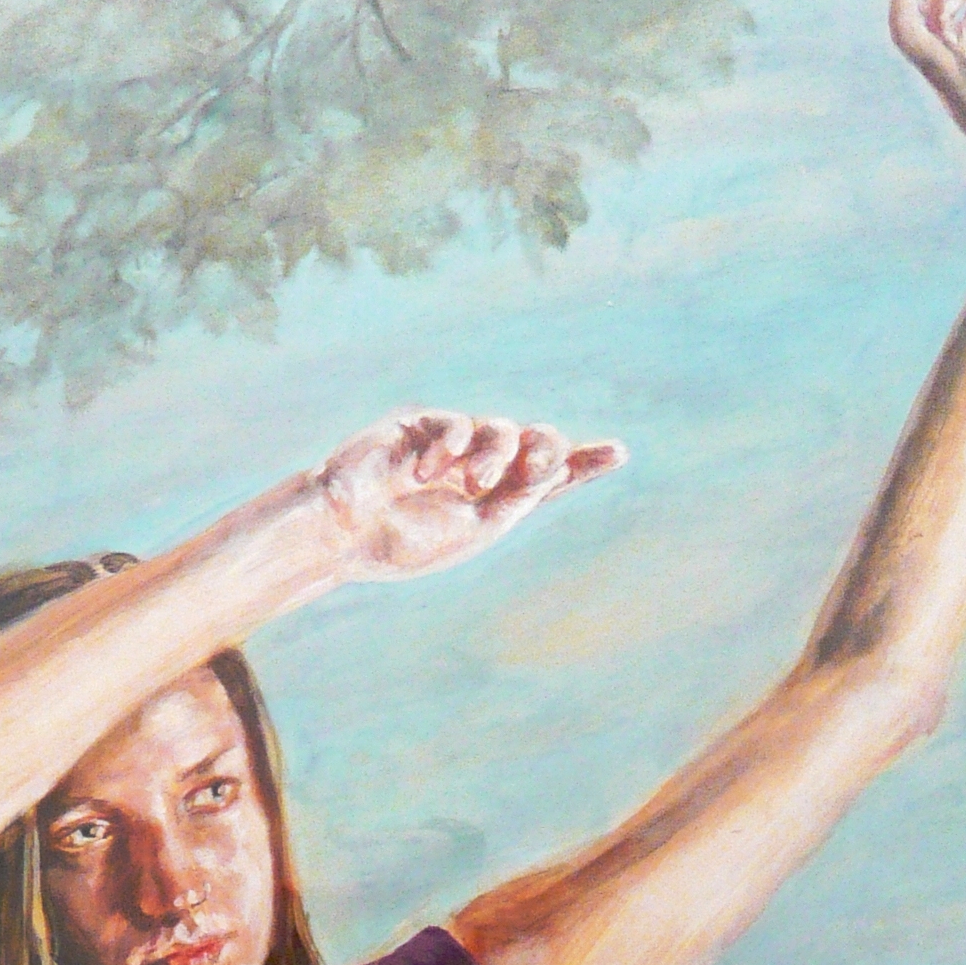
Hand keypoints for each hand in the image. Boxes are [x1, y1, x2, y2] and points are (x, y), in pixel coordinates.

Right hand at [316, 410, 625, 582]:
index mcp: (494, 501)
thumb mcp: (478, 527)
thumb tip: (558, 463)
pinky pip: (459, 422)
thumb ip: (518, 496)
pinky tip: (429, 472)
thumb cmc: (407, 542)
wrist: (346, 533)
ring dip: (498, 453)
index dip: (583, 463)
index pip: (548, 478)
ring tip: (476, 482)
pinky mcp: (423, 425)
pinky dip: (453, 446)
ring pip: (503, 429)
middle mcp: (479, 469)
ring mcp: (452, 445)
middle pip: (535, 443)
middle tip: (536, 470)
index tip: (619, 453)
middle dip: (545, 452)